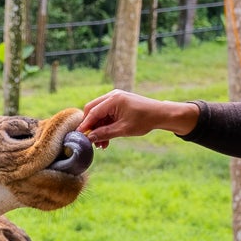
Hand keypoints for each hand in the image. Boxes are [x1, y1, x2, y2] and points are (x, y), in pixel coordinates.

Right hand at [77, 91, 197, 147]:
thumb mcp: (123, 129)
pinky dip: (105, 126)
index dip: (85, 125)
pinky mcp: (118, 104)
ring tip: (101, 145)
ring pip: (99, 114)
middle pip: (93, 110)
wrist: (160, 115)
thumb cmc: (144, 120)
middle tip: (91, 140)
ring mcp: (115, 99)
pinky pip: (106, 114)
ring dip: (99, 128)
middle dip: (91, 126)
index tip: (80, 136)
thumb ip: (105, 133)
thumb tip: (90, 138)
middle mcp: (112, 96)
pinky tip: (106, 139)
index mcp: (113, 99)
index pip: (93, 112)